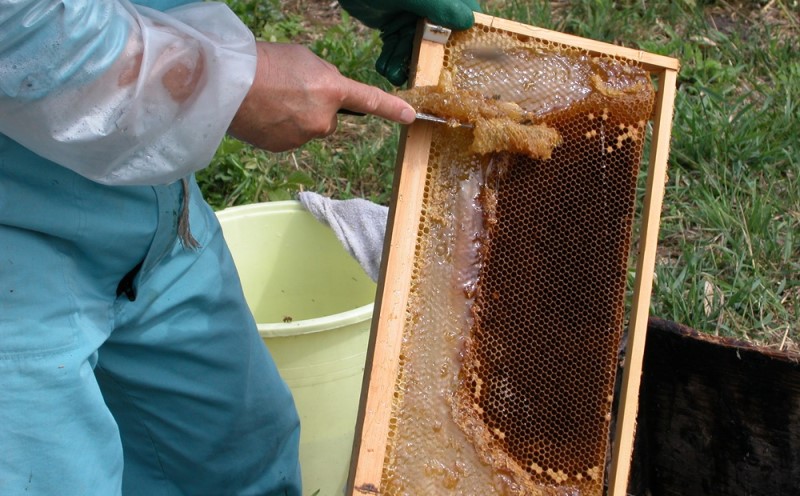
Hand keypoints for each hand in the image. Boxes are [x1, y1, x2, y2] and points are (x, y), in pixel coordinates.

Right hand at [228, 42, 415, 151]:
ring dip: (295, 117)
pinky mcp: (284, 148)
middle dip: (315, 107)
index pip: (369, 100)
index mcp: (331, 89)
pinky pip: (289, 137)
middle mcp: (323, 119)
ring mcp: (303, 136)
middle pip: (328, 118)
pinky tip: (263, 113)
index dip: (391, 108)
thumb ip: (324, 76)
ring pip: (307, 128)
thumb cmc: (265, 63)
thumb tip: (328, 93)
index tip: (410, 115)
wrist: (226, 83)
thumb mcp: (304, 59)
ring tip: (270, 99)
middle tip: (289, 90)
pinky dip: (280, 128)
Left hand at [339, 0, 480, 84]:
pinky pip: (399, 47)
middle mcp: (433, 9)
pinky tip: (385, 67)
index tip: (455, 67)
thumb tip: (468, 21)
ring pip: (416, 48)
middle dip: (426, 61)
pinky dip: (392, 59)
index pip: (466, 20)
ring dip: (405, 63)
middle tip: (418, 78)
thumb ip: (441, 6)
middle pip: (439, 41)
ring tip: (395, 74)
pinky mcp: (395, 25)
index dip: (464, 45)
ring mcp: (413, 18)